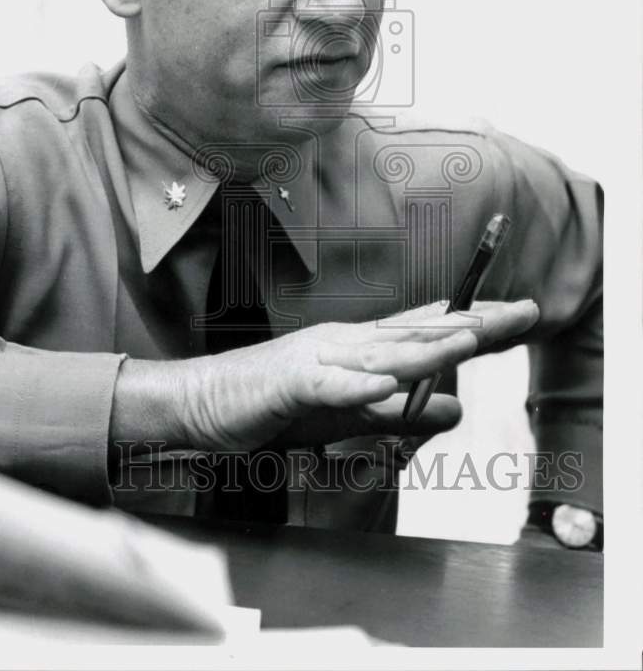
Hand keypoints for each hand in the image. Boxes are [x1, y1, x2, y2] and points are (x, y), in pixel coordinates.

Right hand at [178, 299, 539, 450]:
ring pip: (380, 354)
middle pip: (417, 332)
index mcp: (359, 348)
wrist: (202, 401)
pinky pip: (327, 386)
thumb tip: (455, 408)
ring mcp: (316, 358)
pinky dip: (355, 386)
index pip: (426, 331)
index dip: (475, 322)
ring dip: (426, 348)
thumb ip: (400, 413)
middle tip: (525, 312)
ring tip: (471, 340)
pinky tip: (383, 386)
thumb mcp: (348, 416)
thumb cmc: (272, 404)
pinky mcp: (288, 384)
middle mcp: (344, 342)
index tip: (521, 314)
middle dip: (473, 323)